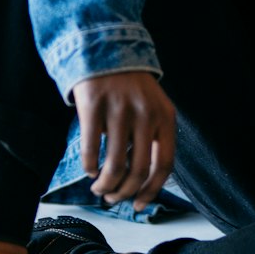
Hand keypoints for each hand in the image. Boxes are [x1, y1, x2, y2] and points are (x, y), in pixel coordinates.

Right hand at [71, 71, 175, 210]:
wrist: (107, 48)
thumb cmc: (131, 87)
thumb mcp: (153, 107)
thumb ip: (153, 138)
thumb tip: (143, 184)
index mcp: (165, 116)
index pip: (164, 164)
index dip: (151, 190)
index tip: (138, 205)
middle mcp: (145, 113)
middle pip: (138, 170)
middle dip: (123, 192)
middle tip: (112, 198)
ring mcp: (119, 108)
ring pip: (114, 164)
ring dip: (105, 184)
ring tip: (98, 188)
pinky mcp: (94, 104)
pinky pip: (92, 149)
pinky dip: (89, 167)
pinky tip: (89, 170)